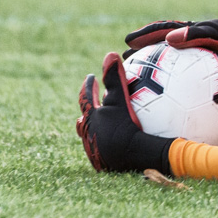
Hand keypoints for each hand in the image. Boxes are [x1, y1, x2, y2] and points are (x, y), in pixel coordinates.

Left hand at [76, 52, 172, 173]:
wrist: (133, 155)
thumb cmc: (127, 125)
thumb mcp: (121, 100)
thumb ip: (115, 78)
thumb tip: (109, 54)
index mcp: (90, 117)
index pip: (86, 97)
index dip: (88, 86)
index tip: (91, 78)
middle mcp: (88, 133)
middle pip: (85, 118)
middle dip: (89, 110)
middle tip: (94, 105)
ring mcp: (94, 149)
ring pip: (92, 135)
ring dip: (97, 128)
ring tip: (104, 125)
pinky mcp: (102, 163)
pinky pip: (103, 149)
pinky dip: (107, 142)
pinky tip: (116, 143)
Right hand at [125, 18, 217, 70]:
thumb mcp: (216, 36)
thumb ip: (195, 35)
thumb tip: (169, 38)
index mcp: (190, 30)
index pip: (162, 30)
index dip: (144, 35)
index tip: (128, 41)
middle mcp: (191, 38)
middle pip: (162, 43)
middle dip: (144, 49)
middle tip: (127, 59)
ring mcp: (197, 50)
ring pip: (171, 57)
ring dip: (156, 63)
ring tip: (142, 75)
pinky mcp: (205, 63)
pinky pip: (184, 70)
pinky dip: (173, 77)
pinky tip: (170, 94)